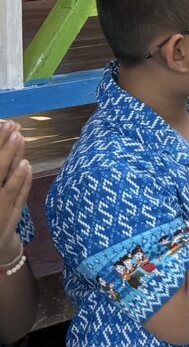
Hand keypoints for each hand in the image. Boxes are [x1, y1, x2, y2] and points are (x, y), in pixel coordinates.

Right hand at [0, 120, 30, 262]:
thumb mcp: (0, 190)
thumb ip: (2, 170)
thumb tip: (8, 139)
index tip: (5, 124)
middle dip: (2, 147)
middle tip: (12, 125)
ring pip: (4, 182)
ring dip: (13, 160)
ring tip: (20, 138)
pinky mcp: (7, 222)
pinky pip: (16, 199)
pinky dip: (22, 181)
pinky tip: (27, 165)